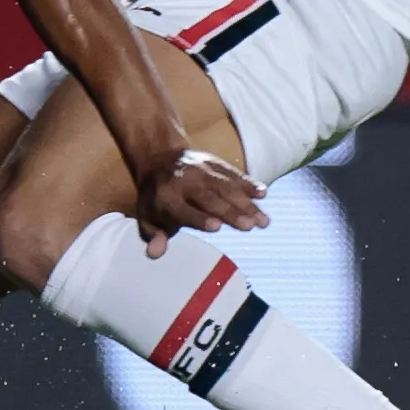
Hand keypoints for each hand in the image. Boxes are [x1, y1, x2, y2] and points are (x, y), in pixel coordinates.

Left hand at [132, 149, 266, 253]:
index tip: (216, 226)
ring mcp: (202, 172)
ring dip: (246, 203)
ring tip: (263, 220)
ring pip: (226, 187)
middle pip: (210, 199)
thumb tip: (154, 253)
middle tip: (250, 226)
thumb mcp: (146, 216)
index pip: (183, 210)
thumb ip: (153, 235)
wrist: (159, 156)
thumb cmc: (156, 197)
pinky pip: (233, 174)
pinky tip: (263, 193)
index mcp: (167, 199)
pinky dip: (248, 183)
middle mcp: (186, 183)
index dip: (199, 218)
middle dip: (230, 211)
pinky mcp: (215, 164)